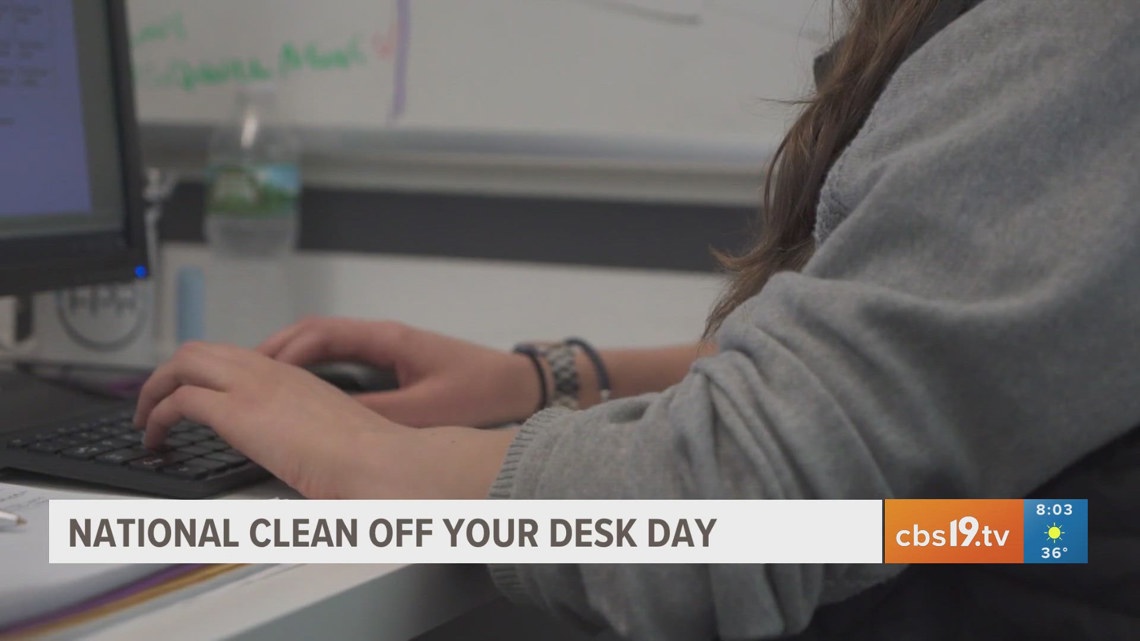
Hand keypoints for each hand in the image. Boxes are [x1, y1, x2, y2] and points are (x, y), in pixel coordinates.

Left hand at [133, 342, 517, 498]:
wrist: (382, 463)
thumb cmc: (372, 463)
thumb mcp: (332, 442)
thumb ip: (311, 441)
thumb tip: (307, 465)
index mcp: (296, 380)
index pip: (236, 359)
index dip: (206, 375)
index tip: (195, 400)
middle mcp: (272, 374)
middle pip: (201, 350)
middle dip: (168, 374)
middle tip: (156, 405)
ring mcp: (255, 388)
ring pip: (183, 362)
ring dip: (155, 388)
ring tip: (147, 420)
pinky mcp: (239, 412)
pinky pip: (178, 399)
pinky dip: (156, 414)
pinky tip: (156, 439)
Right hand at [257, 318, 540, 426]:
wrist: (518, 382)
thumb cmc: (482, 388)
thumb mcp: (428, 407)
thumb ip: (382, 412)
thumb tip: (335, 419)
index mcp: (388, 338)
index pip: (322, 334)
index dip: (284, 351)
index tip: (255, 369)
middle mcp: (383, 336)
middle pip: (315, 333)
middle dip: (275, 349)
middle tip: (237, 370)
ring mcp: (387, 346)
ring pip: (326, 343)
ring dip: (291, 356)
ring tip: (255, 379)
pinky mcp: (393, 360)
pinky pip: (341, 356)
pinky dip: (313, 367)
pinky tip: (298, 388)